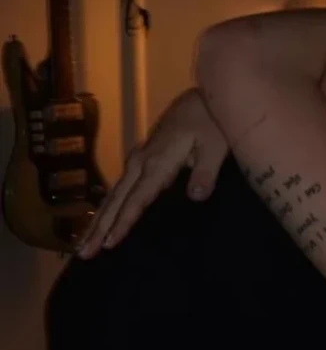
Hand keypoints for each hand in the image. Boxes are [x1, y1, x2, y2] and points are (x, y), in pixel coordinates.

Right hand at [77, 89, 227, 257]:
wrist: (206, 95)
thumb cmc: (213, 122)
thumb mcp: (216, 146)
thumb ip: (206, 172)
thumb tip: (196, 197)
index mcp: (158, 162)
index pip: (137, 199)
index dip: (123, 223)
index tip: (110, 244)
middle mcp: (142, 161)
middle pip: (116, 199)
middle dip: (100, 228)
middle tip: (84, 254)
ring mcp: (140, 158)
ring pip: (114, 193)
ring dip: (99, 219)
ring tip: (85, 244)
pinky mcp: (143, 156)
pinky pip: (121, 185)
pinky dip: (109, 205)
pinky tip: (103, 218)